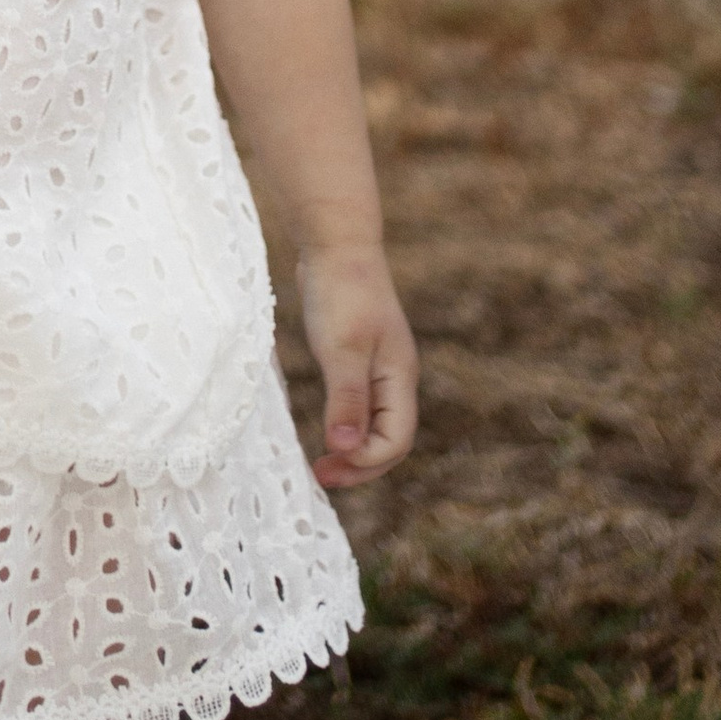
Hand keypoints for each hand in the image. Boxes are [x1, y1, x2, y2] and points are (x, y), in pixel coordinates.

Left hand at [298, 239, 417, 490]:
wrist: (336, 242)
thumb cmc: (341, 291)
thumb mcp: (341, 349)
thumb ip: (346, 400)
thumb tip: (346, 450)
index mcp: (399, 377)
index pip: (395, 440)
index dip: (366, 462)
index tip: (327, 466)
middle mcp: (394, 377)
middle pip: (389, 438)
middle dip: (360, 464)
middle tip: (321, 477)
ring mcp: (378, 366)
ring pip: (374, 423)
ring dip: (353, 448)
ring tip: (321, 464)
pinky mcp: (358, 355)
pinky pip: (359, 404)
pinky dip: (345, 424)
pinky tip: (324, 428)